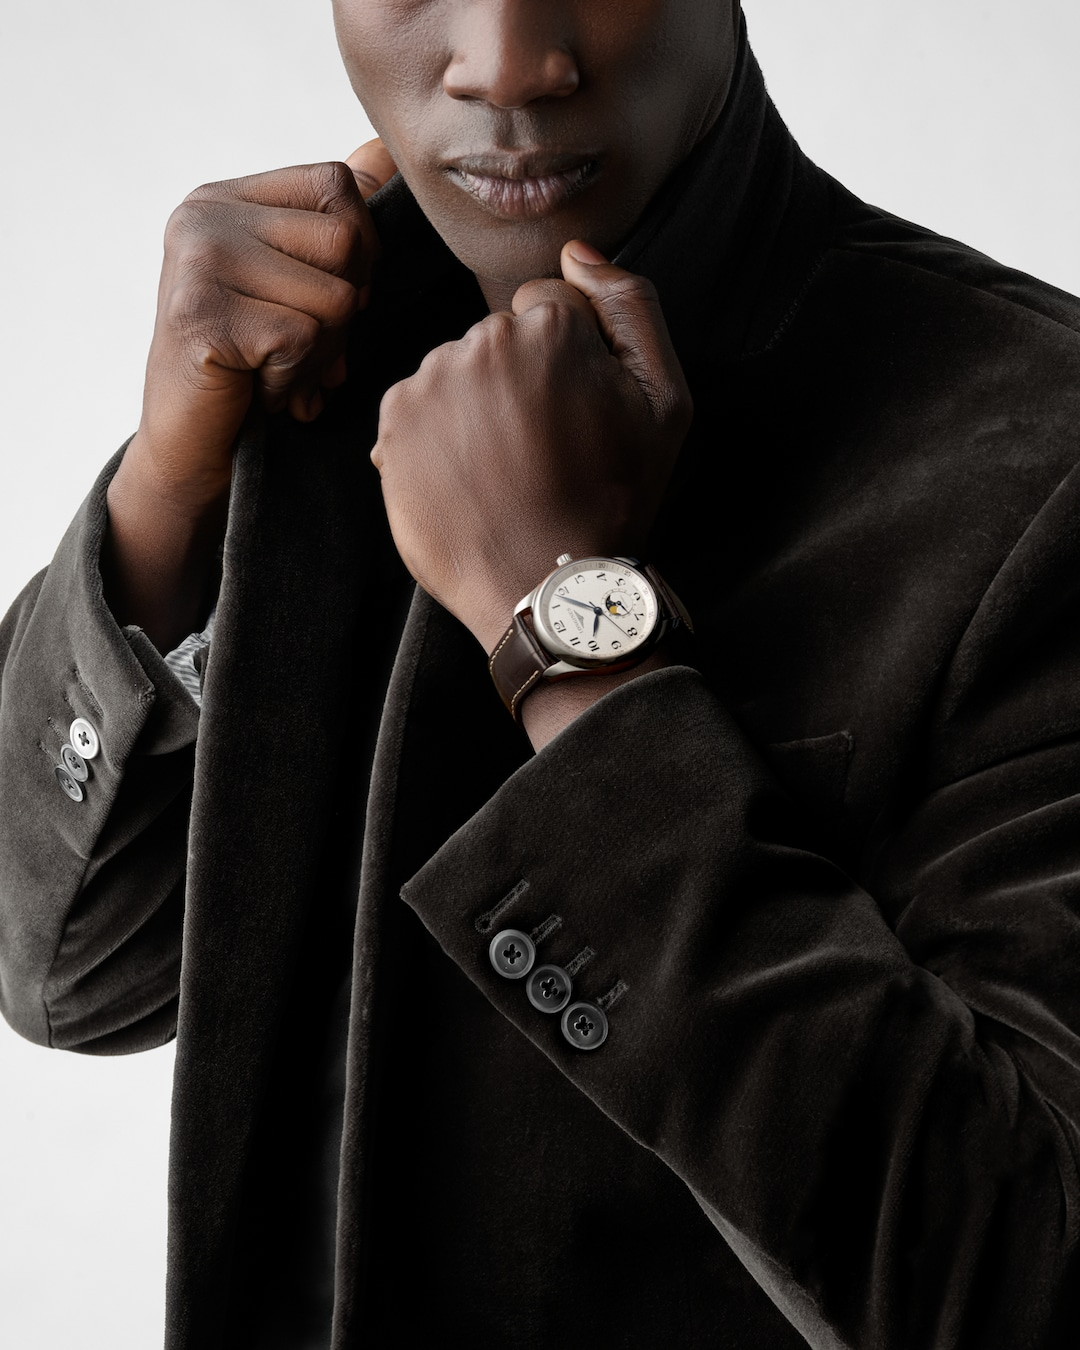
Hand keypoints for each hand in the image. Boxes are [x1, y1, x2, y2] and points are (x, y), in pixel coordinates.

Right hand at [126, 138, 394, 518]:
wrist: (193, 447)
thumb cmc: (253, 366)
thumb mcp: (295, 284)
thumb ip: (331, 219)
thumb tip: (384, 151)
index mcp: (226, 199)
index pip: (337, 185)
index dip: (360, 251)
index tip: (324, 298)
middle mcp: (203, 217)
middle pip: (345, 241)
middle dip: (345, 310)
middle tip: (299, 346)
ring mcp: (196, 264)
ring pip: (334, 297)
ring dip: (321, 352)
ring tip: (275, 367)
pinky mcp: (201, 317)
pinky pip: (303, 340)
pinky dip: (294, 379)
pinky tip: (259, 388)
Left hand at [371, 240, 691, 652]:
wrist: (545, 585)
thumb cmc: (613, 499)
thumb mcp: (665, 401)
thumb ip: (631, 306)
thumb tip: (577, 253)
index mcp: (548, 326)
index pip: (549, 308)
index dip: (569, 363)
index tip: (573, 416)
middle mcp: (481, 340)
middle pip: (499, 338)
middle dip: (517, 381)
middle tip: (540, 450)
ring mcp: (431, 381)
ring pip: (457, 371)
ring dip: (474, 408)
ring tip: (502, 471)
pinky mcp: (394, 422)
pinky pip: (417, 406)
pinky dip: (436, 435)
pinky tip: (467, 477)